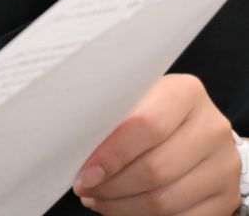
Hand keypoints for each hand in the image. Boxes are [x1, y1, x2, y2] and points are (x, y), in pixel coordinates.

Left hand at [73, 73, 240, 214]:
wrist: (194, 129)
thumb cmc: (150, 111)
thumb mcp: (133, 100)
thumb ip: (109, 116)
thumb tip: (70, 145)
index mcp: (185, 93)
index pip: (145, 126)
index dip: (111, 155)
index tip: (84, 173)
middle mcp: (212, 127)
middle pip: (155, 169)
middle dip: (111, 186)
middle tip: (86, 190)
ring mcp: (224, 164)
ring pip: (165, 200)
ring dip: (123, 206)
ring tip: (98, 200)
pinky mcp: (226, 195)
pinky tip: (123, 209)